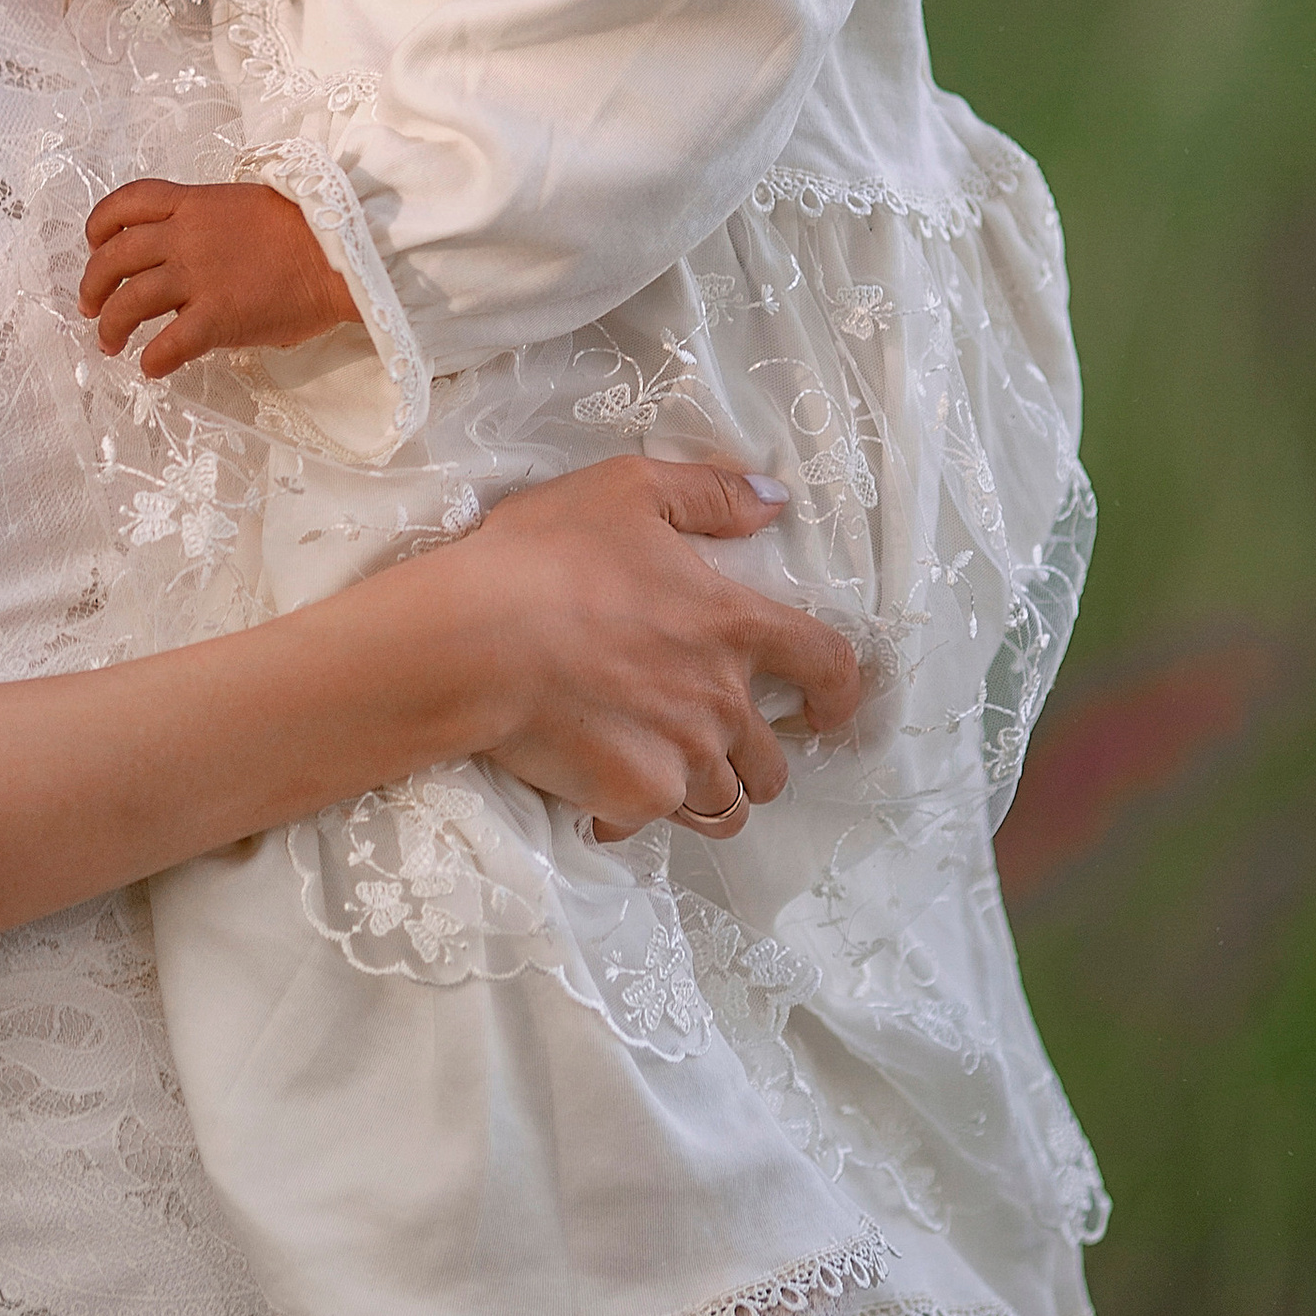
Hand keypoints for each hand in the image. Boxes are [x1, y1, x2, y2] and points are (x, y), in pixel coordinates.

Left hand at [79, 178, 362, 378]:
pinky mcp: (217, 317)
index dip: (100, 224)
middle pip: (114, 256)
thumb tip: (195, 250)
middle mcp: (187, 237)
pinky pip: (168, 344)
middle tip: (89, 306)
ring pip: (129, 301)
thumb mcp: (249, 206)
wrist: (346, 254)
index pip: (128, 202)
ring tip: (109, 342)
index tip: (94, 243)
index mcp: (195, 204)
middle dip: (92, 283)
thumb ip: (212, 223)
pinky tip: (152, 368)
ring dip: (110, 325)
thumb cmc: (312, 230)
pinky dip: (153, 360)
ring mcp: (199, 277)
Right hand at [421, 459, 862, 836]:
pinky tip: (595, 789)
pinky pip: (653, 826)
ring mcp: (683, 760)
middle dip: (756, 763)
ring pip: (725, 807)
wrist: (474, 641)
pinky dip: (631, 812)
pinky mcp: (634, 799)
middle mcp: (723, 704)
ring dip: (705, 795)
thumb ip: (711, 494)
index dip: (841, 695)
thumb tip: (775, 500)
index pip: (828, 667)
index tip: (828, 712)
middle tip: (715, 749)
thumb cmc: (548, 556)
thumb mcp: (629, 489)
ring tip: (663, 776)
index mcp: (734, 627)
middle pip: (774, 764)